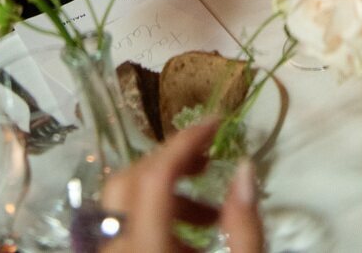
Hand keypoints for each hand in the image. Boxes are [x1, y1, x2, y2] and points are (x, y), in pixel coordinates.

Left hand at [101, 121, 264, 252]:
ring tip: (209, 213)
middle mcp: (116, 249)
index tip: (217, 121)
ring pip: (120, 203)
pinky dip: (150, 215)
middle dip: (170, 161)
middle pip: (128, 181)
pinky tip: (188, 235)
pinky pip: (119, 226)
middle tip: (208, 162)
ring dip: (163, 192)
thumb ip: (245, 228)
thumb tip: (244, 168)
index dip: (185, 141)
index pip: (156, 178)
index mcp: (148, 250)